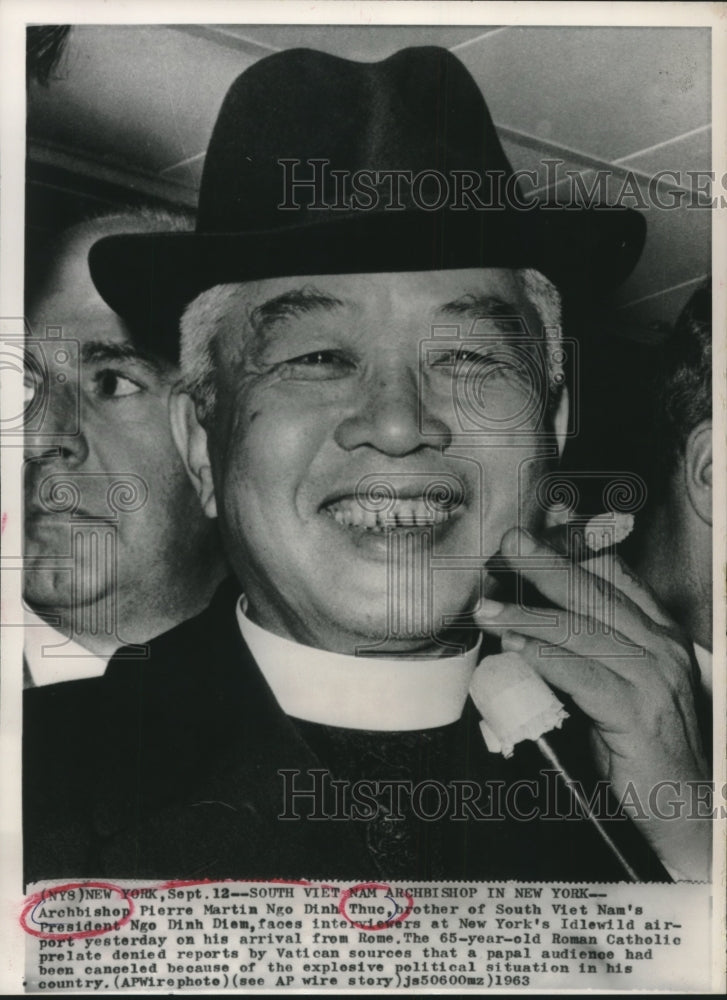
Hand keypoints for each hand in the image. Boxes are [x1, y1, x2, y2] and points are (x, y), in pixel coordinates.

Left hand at [473, 526, 710, 880]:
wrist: (685, 803)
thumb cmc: (643, 740)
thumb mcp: (620, 680)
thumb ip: (586, 646)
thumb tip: (531, 621)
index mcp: (658, 632)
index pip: (616, 574)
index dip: (579, 542)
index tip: (546, 517)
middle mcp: (659, 647)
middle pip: (595, 594)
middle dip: (547, 563)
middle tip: (509, 542)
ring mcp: (652, 679)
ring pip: (583, 633)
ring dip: (529, 616)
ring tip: (488, 609)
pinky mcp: (637, 715)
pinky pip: (584, 678)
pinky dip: (546, 660)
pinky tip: (517, 650)